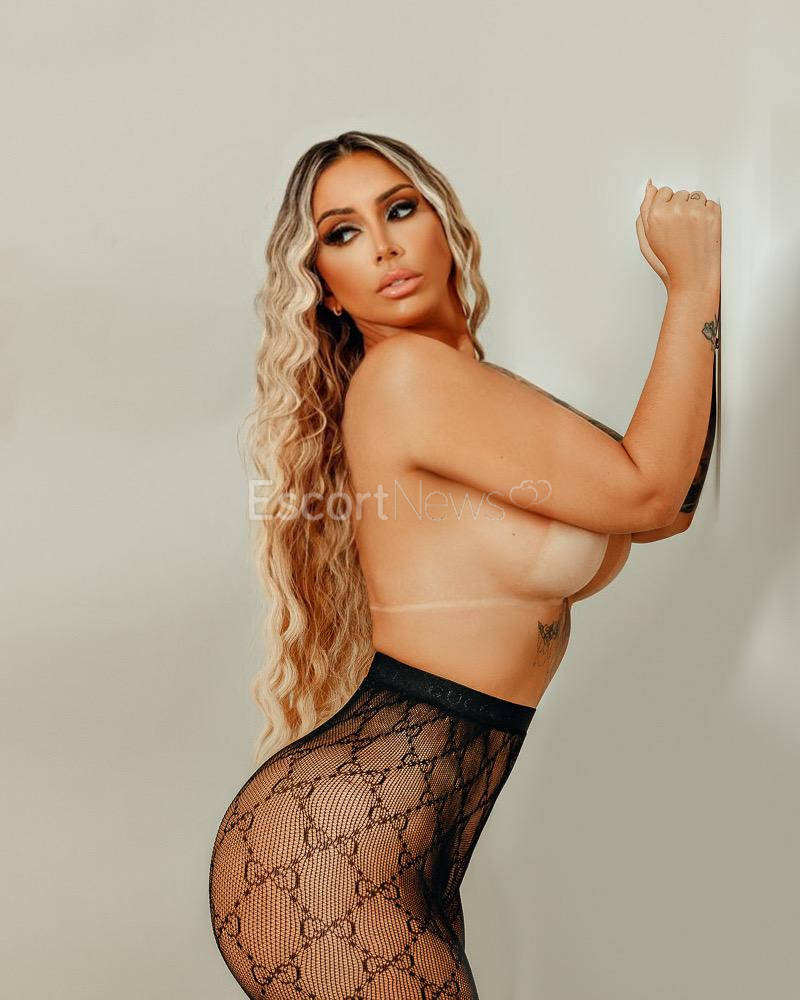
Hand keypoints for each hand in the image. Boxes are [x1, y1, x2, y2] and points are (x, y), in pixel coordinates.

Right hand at [636, 179, 720, 293]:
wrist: (692, 279)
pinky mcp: (712, 215)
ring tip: (692, 231)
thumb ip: (645, 210)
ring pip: (696, 196)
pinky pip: (711, 203)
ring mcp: (695, 212)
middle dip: (681, 208)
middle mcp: (675, 210)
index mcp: (655, 214)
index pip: (663, 192)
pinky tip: (703, 232)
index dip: (667, 208)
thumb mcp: (647, 239)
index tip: (670, 223)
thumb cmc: (669, 262)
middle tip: (681, 231)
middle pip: (680, 194)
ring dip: (696, 209)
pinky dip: (709, 215)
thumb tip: (649, 187)